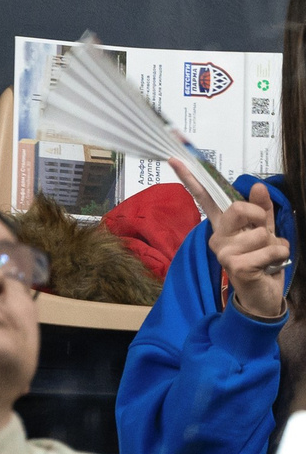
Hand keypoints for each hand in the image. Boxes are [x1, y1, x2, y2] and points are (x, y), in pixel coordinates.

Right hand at [180, 162, 288, 320]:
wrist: (263, 294)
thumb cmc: (263, 261)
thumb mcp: (266, 230)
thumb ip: (262, 209)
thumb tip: (257, 185)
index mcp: (222, 226)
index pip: (205, 198)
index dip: (191, 178)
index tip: (175, 159)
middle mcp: (217, 237)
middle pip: (236, 208)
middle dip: (259, 217)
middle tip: (263, 233)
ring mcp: (222, 252)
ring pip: (259, 233)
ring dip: (274, 244)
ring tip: (266, 257)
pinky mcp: (233, 266)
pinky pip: (268, 250)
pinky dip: (278, 256)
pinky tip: (268, 267)